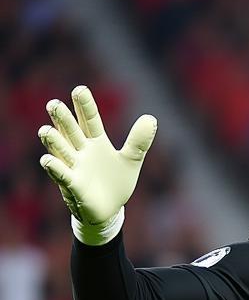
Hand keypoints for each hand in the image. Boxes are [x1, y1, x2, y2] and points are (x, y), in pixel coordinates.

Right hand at [38, 85, 156, 242]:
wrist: (110, 210)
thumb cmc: (116, 181)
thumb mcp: (131, 161)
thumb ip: (138, 142)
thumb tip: (151, 118)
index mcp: (96, 142)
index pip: (90, 120)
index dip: (85, 106)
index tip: (79, 90)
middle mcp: (81, 150)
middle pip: (70, 130)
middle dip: (61, 118)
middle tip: (54, 104)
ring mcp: (74, 166)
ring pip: (59, 149)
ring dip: (53, 140)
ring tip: (46, 131)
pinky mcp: (73, 185)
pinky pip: (61, 174)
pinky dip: (54, 168)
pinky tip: (48, 161)